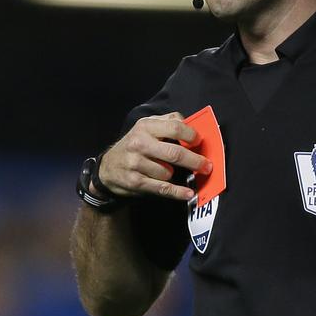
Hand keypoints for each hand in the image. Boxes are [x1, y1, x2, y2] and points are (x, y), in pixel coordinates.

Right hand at [97, 112, 211, 200]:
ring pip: (168, 172)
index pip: (175, 128)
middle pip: (174, 153)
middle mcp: (140, 144)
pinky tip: (188, 193)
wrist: (108, 168)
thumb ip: (168, 122)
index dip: (191, 136)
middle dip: (195, 161)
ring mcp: (136, 163)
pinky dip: (177, 192)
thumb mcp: (146, 127)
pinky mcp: (136, 181)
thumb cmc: (134, 146)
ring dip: (176, 175)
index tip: (200, 142)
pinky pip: (162, 188)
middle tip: (207, 166)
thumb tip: (192, 125)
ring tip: (172, 172)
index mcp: (145, 127)